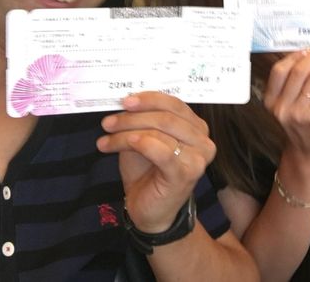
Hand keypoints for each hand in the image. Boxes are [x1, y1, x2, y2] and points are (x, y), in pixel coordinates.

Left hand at [96, 92, 215, 232]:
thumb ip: (144, 120)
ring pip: (161, 131)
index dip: (149, 99)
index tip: (125, 101)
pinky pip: (162, 151)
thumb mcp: (144, 138)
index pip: (175, 104)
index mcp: (196, 127)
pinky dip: (140, 143)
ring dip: (128, 131)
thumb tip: (127, 101)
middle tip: (108, 122)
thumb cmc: (148, 172)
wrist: (149, 211)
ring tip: (106, 137)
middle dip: (134, 116)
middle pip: (166, 116)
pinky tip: (123, 143)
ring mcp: (198, 157)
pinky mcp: (186, 174)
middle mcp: (203, 139)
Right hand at [263, 45, 309, 172]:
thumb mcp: (286, 104)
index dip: (295, 55)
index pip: (279, 70)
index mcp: (270, 100)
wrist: (305, 153)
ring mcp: (298, 113)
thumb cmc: (298, 124)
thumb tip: (309, 53)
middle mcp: (281, 107)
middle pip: (298, 71)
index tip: (309, 47)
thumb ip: (292, 83)